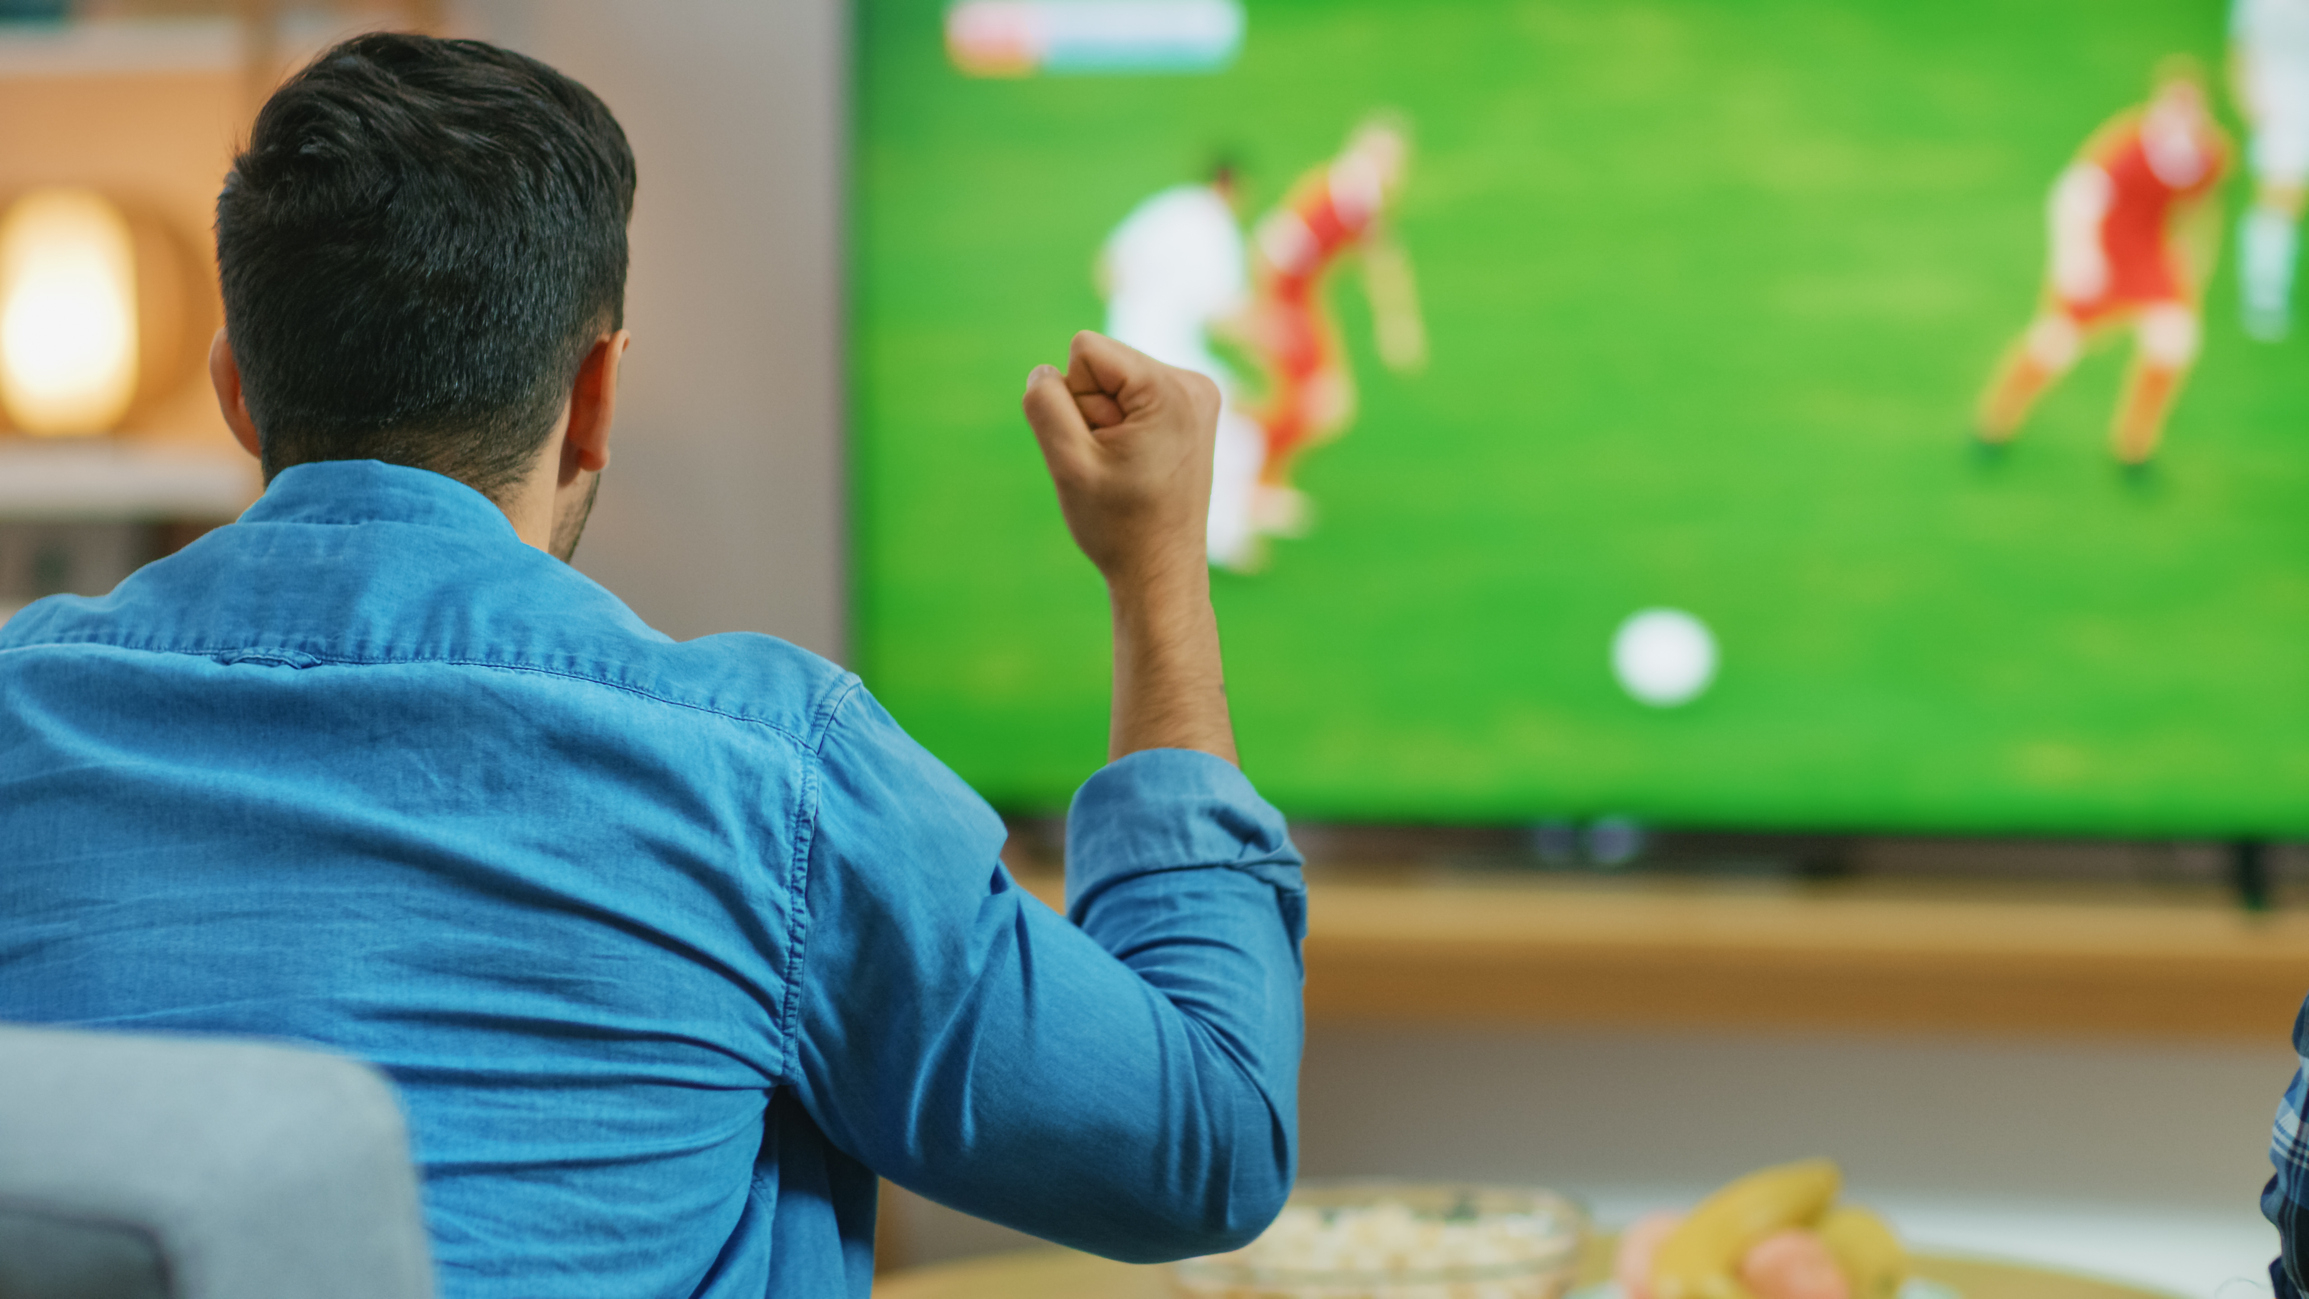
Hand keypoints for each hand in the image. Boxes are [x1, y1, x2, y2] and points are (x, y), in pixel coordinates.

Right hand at [1021, 332, 1220, 591]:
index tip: (1100, 448)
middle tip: (1115, 465)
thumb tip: (1044, 371)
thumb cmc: (1118, 525)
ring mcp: (1197, 397)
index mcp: (1172, 389)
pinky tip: (1137, 465)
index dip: (1076, 400)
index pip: (1086, 350)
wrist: (1160, 570)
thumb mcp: (1068, 464)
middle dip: (1093, 411)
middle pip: (1103, 364)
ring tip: (1126, 468)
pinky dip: (1124, 429)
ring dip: (1106, 423)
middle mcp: (1194, 383)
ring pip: (1114, 382)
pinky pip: (1131, 398)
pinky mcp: (1190, 412)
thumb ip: (1046, 406)